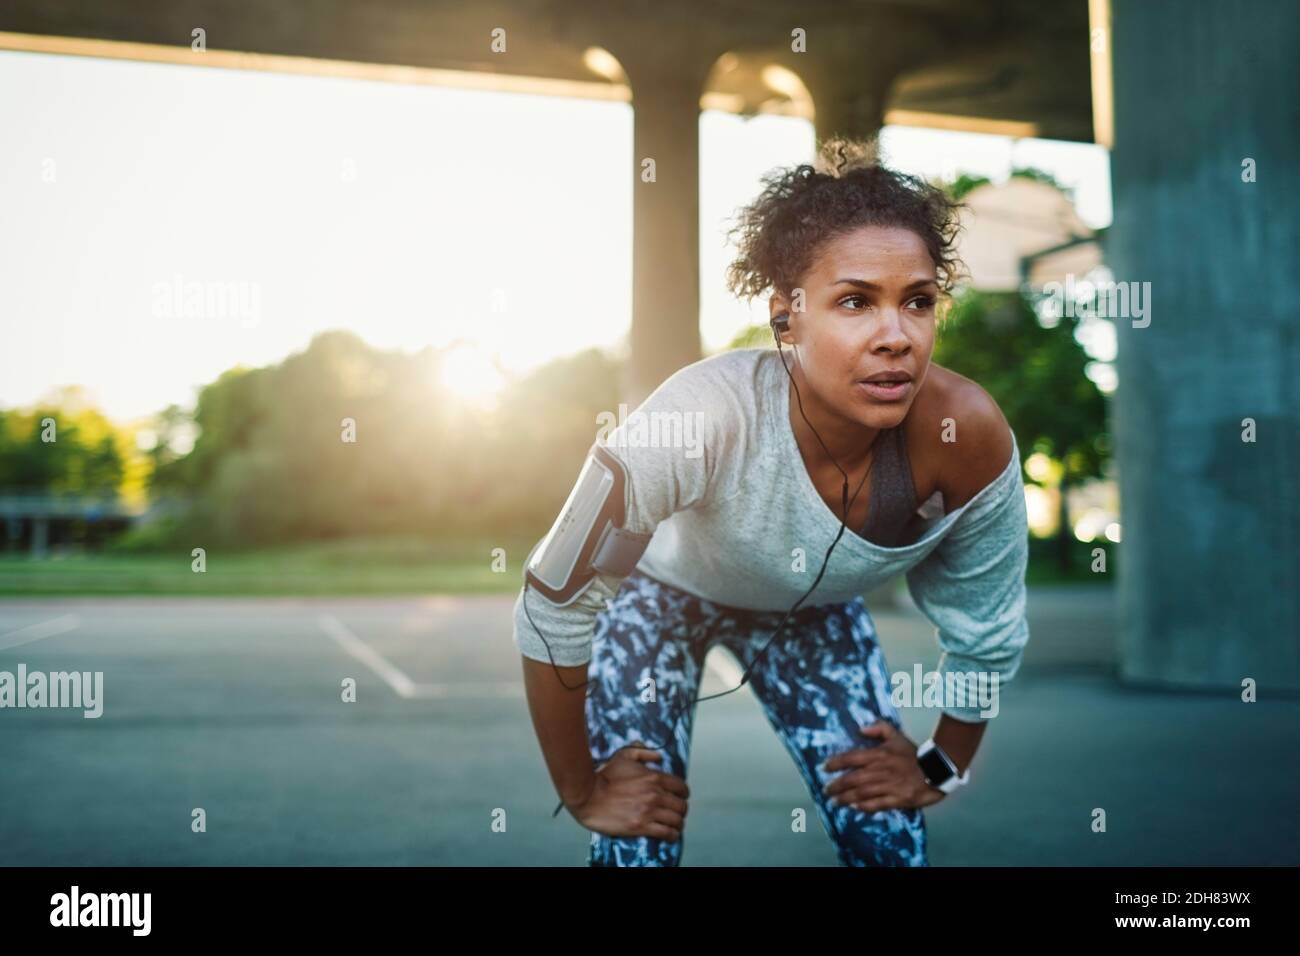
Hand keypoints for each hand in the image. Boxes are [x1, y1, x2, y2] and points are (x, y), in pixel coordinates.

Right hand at [569, 745, 689, 840]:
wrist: (589, 796)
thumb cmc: (605, 777)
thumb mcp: (624, 756)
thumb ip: (643, 752)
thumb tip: (658, 756)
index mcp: (654, 777)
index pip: (681, 787)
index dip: (683, 794)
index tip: (680, 797)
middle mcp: (655, 795)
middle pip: (682, 806)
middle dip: (681, 810)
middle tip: (676, 813)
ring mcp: (649, 811)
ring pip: (677, 820)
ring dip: (678, 824)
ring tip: (675, 826)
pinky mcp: (641, 826)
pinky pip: (666, 833)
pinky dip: (672, 835)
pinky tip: (670, 835)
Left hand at [821, 721, 946, 812]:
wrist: (936, 770)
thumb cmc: (913, 753)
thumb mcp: (896, 735)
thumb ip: (879, 729)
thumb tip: (860, 729)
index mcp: (878, 755)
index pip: (851, 758)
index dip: (835, 763)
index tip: (824, 768)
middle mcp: (880, 771)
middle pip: (852, 779)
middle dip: (836, 785)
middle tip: (826, 790)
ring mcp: (888, 786)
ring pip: (861, 793)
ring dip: (845, 798)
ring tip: (834, 802)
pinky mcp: (897, 799)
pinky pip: (877, 804)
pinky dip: (864, 807)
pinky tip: (854, 807)